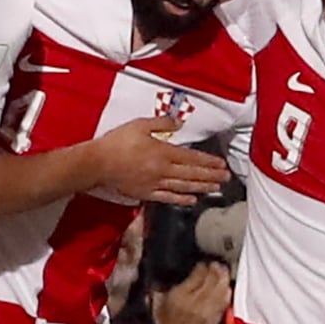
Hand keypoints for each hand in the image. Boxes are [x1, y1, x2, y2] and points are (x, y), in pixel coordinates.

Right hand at [90, 118, 230, 205]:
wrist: (97, 163)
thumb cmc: (117, 142)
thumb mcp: (140, 124)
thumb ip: (162, 123)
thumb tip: (180, 123)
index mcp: (163, 152)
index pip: (192, 158)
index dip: (208, 162)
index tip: (222, 164)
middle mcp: (163, 170)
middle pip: (192, 174)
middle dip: (211, 176)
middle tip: (226, 178)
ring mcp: (155, 183)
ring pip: (184, 186)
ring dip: (202, 187)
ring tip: (216, 188)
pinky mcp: (146, 193)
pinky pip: (168, 197)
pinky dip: (181, 199)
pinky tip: (193, 200)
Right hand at [153, 260, 233, 323]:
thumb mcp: (157, 304)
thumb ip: (162, 288)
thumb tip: (166, 276)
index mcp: (180, 296)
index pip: (197, 274)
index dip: (201, 266)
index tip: (201, 264)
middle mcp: (196, 302)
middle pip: (212, 279)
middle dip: (215, 269)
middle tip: (215, 264)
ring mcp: (208, 310)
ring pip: (221, 288)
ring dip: (223, 277)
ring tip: (222, 271)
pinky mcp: (216, 317)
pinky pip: (225, 300)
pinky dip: (226, 291)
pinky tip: (226, 286)